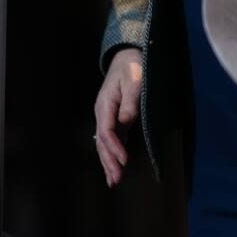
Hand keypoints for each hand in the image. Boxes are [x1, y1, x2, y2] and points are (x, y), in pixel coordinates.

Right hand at [93, 48, 142, 186]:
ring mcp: (106, 116)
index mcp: (105, 103)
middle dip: (109, 161)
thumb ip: (131, 101)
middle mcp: (102, 112)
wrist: (128, 55)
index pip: (106, 131)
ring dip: (108, 162)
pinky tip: (115, 167)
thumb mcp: (135, 80)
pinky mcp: (113, 118)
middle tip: (117, 180)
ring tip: (113, 181)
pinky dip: (112, 154)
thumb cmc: (133, 65)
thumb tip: (125, 122)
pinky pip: (110, 139)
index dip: (115, 147)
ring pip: (104, 143)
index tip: (124, 160)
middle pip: (102, 141)